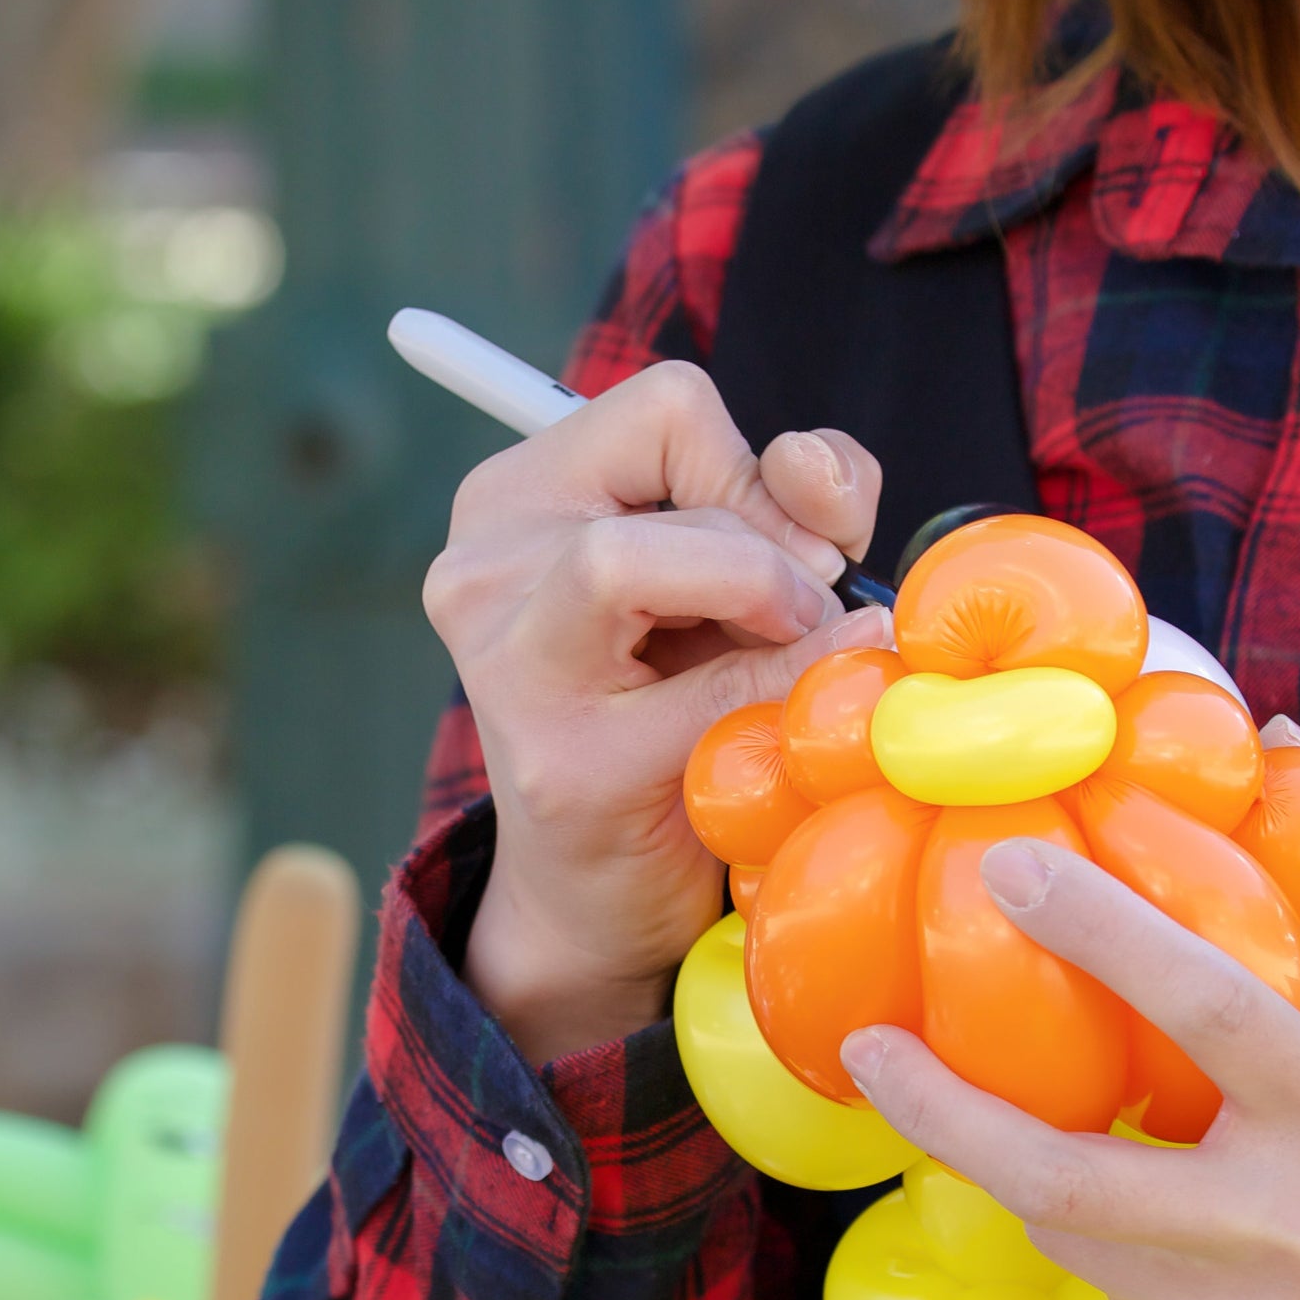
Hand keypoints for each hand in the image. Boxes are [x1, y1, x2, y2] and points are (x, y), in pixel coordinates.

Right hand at [425, 361, 891, 1064]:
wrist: (602, 896)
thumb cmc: (676, 713)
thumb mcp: (730, 572)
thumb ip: (785, 494)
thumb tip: (816, 473)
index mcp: (515, 498)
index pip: (668, 402)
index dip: (762, 464)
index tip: (795, 547)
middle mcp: (483, 566)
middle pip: (671, 460)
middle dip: (779, 536)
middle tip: (800, 620)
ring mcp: (508, 665)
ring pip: (639, 555)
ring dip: (769, 598)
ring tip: (788, 658)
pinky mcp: (563, 764)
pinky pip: (709, 688)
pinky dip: (789, 687)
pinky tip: (805, 716)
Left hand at [837, 769, 1299, 1299]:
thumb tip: (1284, 758)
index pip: (1210, 1002)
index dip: (1100, 932)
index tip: (1002, 869)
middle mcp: (1284, 1219)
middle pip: (1071, 1173)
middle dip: (947, 1112)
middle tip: (867, 1048)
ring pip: (1064, 1231)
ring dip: (1007, 1164)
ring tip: (959, 1103)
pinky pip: (1101, 1289)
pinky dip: (1083, 1236)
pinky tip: (1090, 1205)